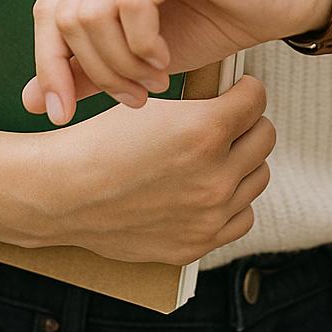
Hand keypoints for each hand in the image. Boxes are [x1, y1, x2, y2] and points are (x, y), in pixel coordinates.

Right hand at [15, 74, 276, 265]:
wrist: (66, 193)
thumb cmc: (101, 143)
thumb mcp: (153, 105)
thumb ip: (202, 105)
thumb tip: (233, 99)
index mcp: (205, 131)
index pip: (256, 98)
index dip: (245, 89)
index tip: (238, 89)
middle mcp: (215, 175)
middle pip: (265, 136)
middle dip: (249, 122)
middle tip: (229, 120)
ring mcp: (210, 214)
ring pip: (259, 176)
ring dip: (244, 161)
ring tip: (219, 154)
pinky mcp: (198, 242)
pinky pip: (242, 216)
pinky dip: (233, 201)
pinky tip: (210, 188)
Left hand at [21, 0, 331, 124]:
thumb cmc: (215, 19)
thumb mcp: (138, 56)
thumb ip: (87, 71)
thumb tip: (30, 99)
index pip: (49, 10)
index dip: (48, 66)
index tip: (61, 115)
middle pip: (66, 14)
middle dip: (95, 72)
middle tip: (132, 99)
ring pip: (94, 12)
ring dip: (120, 64)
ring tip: (152, 83)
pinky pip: (132, 3)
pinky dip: (142, 46)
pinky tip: (164, 62)